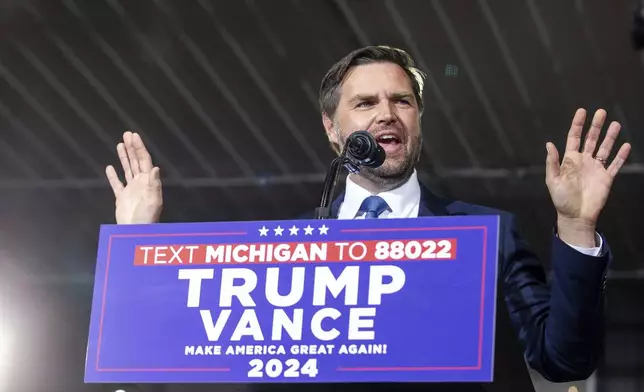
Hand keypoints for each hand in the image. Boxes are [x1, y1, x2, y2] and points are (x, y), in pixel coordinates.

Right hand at [105, 131, 162, 223]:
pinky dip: (113, 176)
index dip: (139, 147)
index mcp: (148, 181)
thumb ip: (154, 184)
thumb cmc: (147, 216)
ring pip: (128, 169)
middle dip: (132, 148)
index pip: (144, 160)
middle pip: (136, 161)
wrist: (136, 230)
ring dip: (124, 157)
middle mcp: (140, 182)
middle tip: (127, 134)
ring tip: (120, 144)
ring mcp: (131, 189)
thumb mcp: (153, 200)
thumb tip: (156, 168)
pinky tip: (109, 167)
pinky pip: (117, 184)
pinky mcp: (122, 197)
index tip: (134, 136)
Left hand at [545, 109, 630, 246]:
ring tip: (615, 124)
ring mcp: (596, 168)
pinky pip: (615, 164)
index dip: (577, 125)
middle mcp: (584, 161)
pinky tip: (626, 146)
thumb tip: (549, 144)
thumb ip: (552, 162)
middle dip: (596, 126)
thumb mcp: (553, 180)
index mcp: (570, 160)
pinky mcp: (606, 178)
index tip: (582, 112)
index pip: (574, 138)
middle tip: (601, 112)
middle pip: (591, 139)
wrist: (575, 216)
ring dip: (610, 137)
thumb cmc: (561, 199)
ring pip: (605, 148)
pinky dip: (621, 156)